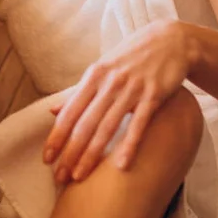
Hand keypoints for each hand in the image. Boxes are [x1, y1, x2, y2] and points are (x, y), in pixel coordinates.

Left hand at [43, 20, 193, 184]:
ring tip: (80, 176)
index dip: (57, 136)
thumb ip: (79, 91)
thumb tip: (52, 110)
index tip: (46, 158)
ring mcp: (132, 89)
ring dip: (91, 154)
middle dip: (70, 152)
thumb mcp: (103, 68)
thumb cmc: (132, 57)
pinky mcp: (154, 95)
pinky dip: (129, 145)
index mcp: (94, 75)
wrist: (170, 40)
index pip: (70, 111)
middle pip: (85, 123)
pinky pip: (139, 125)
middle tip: (60, 177)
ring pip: (107, 126)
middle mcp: (110, 82)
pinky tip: (121, 166)